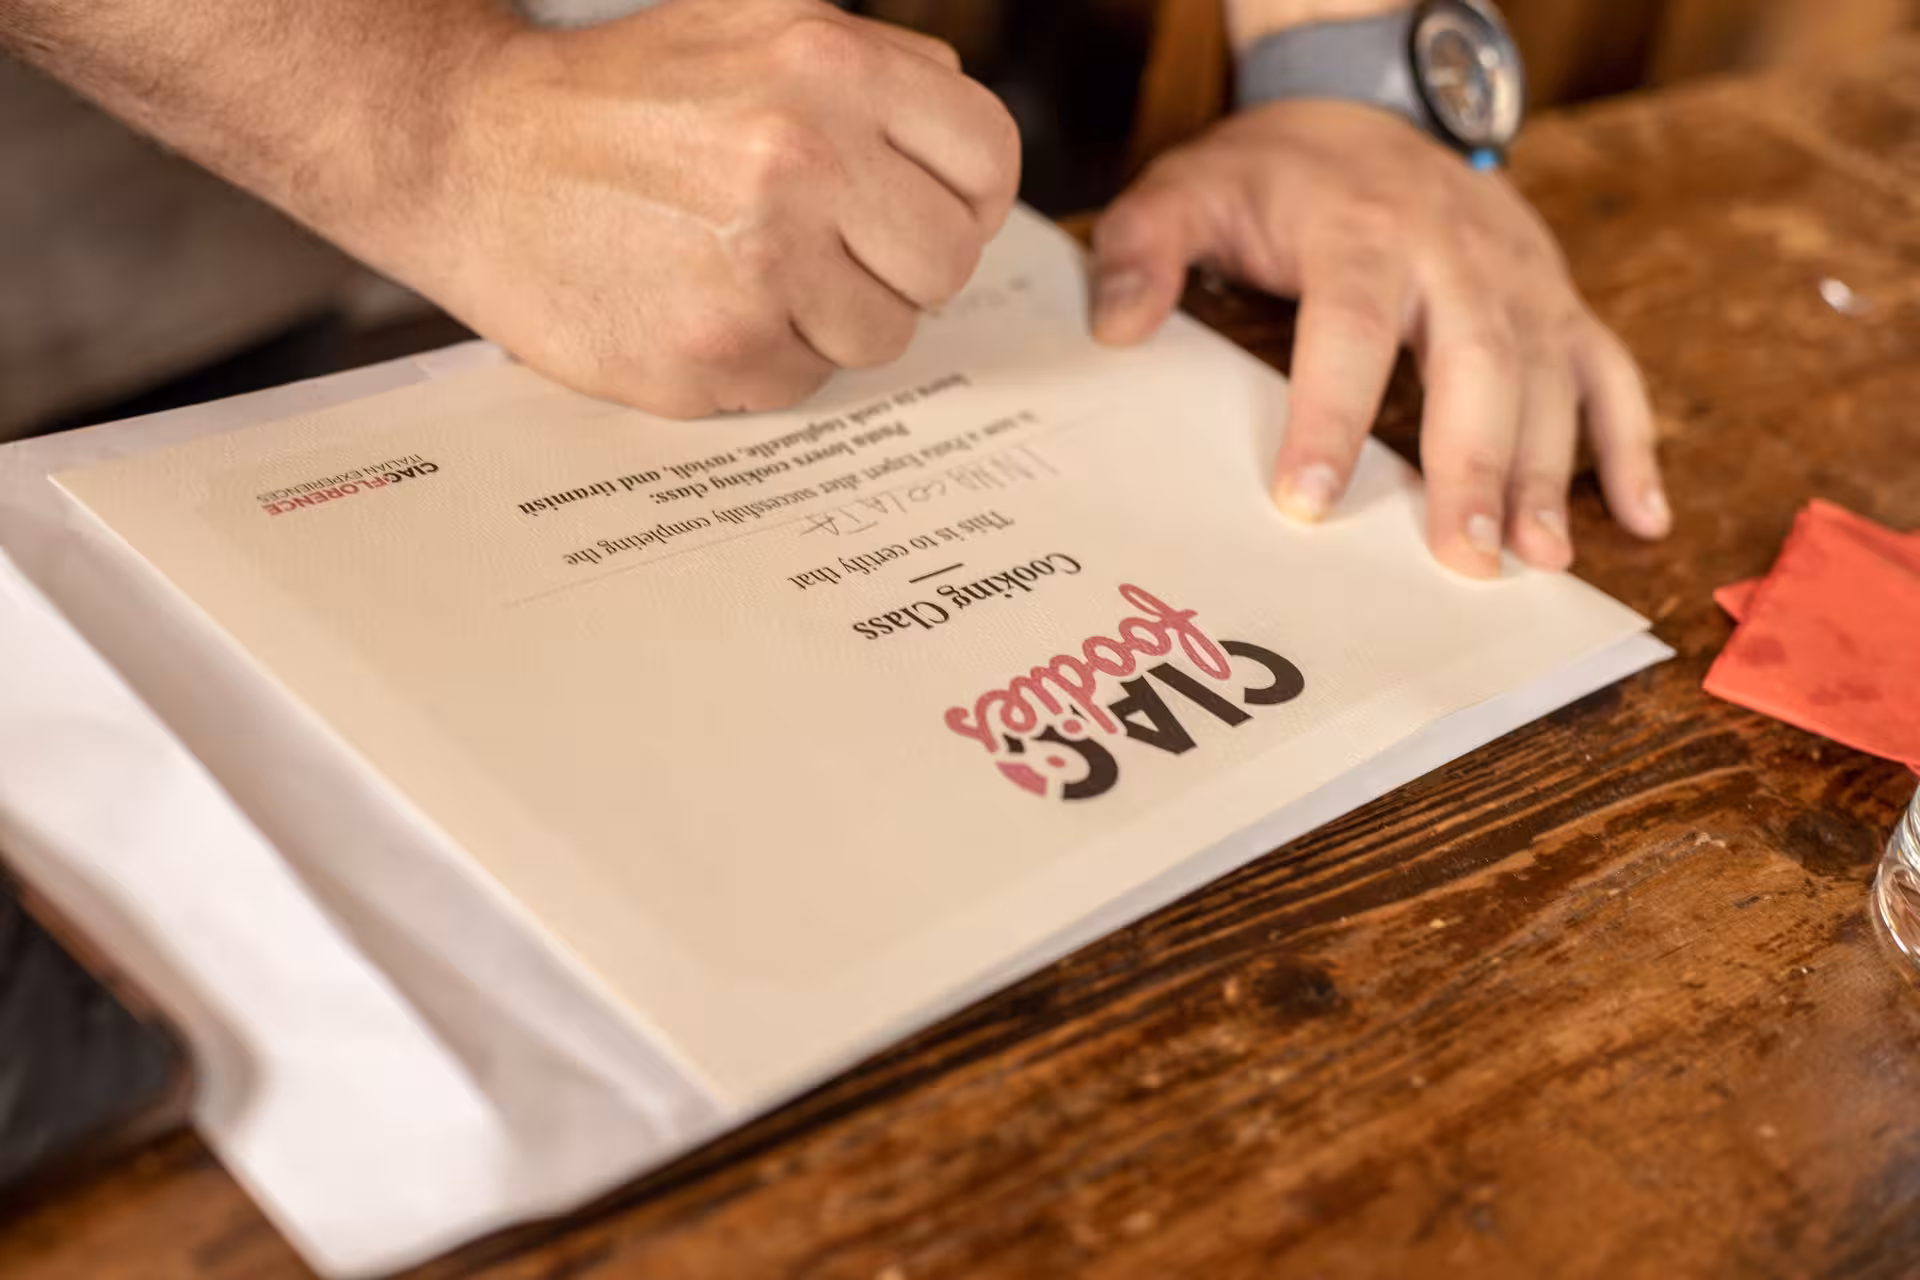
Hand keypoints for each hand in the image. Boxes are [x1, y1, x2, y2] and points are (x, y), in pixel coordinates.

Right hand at [369, 0, 1020, 417]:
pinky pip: (802, 383)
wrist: (471, 154)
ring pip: (881, 337)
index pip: (988, 161)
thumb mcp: (754, 24)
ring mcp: (758, 269)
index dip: (965, 196)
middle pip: (945, 264)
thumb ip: (878, 70)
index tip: (919, 210)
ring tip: (753, 272)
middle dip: (898, 265)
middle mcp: (802, 164)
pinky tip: (704, 305)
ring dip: (831, 319)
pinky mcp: (713, 353)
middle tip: (833, 250)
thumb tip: (970, 151)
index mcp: (829, 70)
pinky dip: (765, 358)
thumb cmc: (621, 96)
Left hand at [1089, 99, 1669, 575]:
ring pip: (1550, 378)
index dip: (1330, 417)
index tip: (1306, 500)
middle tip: (1464, 557)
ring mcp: (1520, 278)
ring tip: (1538, 560)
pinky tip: (1642, 518)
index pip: (1348, 330)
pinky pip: (1611, 370)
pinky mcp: (1556, 298)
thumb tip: (1116, 331)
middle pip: (1475, 365)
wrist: (1367, 104)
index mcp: (1362, 232)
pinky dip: (1633, 444)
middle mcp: (1457, 255)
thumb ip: (1141, 251)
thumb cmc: (1276, 170)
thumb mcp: (1188, 187)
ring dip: (1550, 472)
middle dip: (1474, 465)